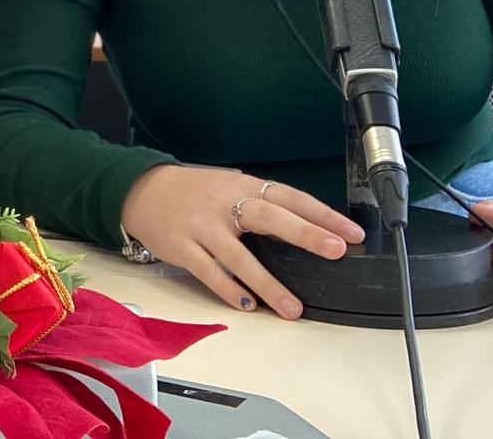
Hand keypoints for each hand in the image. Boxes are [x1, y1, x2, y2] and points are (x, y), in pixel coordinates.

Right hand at [120, 164, 364, 319]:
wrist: (140, 190)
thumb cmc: (193, 192)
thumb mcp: (229, 186)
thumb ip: (261, 205)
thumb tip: (305, 227)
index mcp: (242, 185)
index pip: (289, 197)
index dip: (322, 214)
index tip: (351, 233)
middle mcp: (224, 203)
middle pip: (269, 216)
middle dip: (304, 233)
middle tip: (336, 250)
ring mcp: (202, 226)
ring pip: (238, 255)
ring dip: (267, 283)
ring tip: (291, 308)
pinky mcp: (181, 247)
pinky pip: (208, 271)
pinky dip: (227, 288)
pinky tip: (246, 304)